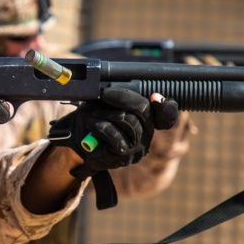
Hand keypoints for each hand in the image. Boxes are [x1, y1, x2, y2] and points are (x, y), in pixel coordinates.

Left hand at [48, 88, 178, 178]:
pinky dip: (101, 127)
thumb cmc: (94, 118)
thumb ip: (117, 97)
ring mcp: (136, 147)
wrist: (76, 139)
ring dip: (106, 114)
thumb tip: (121, 87)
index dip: (166, 107)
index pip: (167, 116)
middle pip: (144, 111)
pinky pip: (116, 137)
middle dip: (124, 98)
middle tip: (105, 94)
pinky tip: (92, 126)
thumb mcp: (104, 103)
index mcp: (146, 120)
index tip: (155, 96)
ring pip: (129, 122)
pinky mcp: (123, 156)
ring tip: (93, 114)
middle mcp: (146, 134)